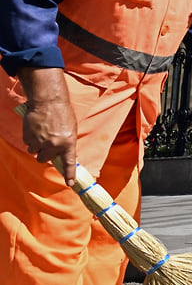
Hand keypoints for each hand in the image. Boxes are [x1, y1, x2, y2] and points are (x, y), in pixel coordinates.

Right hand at [17, 67, 77, 185]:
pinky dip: (30, 138)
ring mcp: (40, 141)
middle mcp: (54, 145)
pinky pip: (27, 143)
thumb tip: (62, 155)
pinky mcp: (29, 136)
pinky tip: (35, 128)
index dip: (69, 174)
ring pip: (34, 152)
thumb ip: (66, 143)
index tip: (70, 184)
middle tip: (47, 143)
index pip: (69, 162)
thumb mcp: (71, 129)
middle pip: (44, 159)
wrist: (49, 101)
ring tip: (41, 133)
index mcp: (68, 142)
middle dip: (44, 154)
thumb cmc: (63, 114)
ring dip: (36, 145)